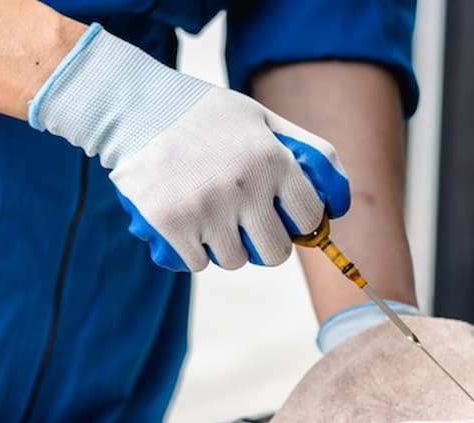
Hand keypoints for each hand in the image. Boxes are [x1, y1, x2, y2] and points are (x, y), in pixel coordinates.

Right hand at [30, 24, 349, 270]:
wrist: (135, 108)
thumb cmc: (204, 115)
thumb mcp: (261, 118)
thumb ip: (305, 151)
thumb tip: (338, 200)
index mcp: (273, 159)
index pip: (308, 218)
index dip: (299, 222)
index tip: (286, 218)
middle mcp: (245, 187)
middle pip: (275, 252)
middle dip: (265, 243)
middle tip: (247, 225)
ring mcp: (206, 209)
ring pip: (234, 260)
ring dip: (226, 247)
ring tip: (211, 217)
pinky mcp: (170, 224)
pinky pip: (197, 263)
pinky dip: (193, 252)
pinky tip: (187, 225)